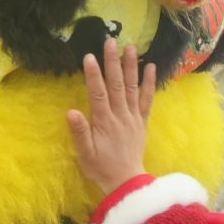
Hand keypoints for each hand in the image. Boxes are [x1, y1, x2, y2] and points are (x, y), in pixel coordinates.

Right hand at [67, 40, 156, 198]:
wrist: (126, 182)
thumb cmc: (100, 168)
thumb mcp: (85, 153)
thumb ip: (79, 132)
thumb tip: (71, 112)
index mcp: (104, 122)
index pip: (98, 93)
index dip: (94, 74)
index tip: (89, 56)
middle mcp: (121, 115)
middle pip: (117, 84)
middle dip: (113, 62)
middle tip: (111, 41)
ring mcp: (133, 117)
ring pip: (133, 87)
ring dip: (132, 66)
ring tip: (131, 47)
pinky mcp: (142, 121)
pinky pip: (147, 100)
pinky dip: (150, 83)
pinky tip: (151, 68)